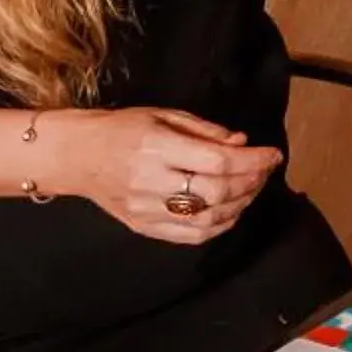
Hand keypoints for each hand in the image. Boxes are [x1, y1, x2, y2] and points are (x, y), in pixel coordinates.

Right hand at [49, 107, 282, 244]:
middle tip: (265, 170)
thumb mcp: (164, 115)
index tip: (273, 154)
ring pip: (206, 219)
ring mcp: (145, 209)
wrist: (77, 156)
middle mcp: (151, 181)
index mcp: (157, 147)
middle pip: (216, 192)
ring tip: (252, 188)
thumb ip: (205, 130)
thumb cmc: (122, 128)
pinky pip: (188, 236)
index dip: (253, 160)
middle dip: (251, 182)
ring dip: (239, 205)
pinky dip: (217, 227)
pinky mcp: (142, 227)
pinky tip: (230, 211)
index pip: (217, 161)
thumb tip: (241, 142)